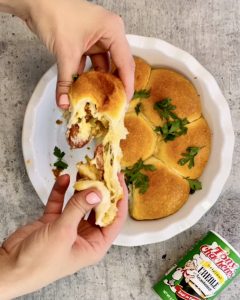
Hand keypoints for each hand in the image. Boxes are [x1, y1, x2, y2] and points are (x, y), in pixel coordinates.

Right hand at [0, 174, 127, 298]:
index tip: (119, 179)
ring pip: (79, 203)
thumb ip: (79, 209)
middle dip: (100, 189)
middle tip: (103, 170)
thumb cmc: (40, 262)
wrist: (10, 268)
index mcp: (94, 245)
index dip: (119, 199)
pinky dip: (61, 191)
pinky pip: (61, 202)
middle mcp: (84, 236)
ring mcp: (69, 227)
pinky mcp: (53, 221)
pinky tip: (64, 178)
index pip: (115, 219)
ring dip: (81, 188)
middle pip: (98, 208)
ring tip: (85, 170)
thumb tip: (97, 192)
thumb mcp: (63, 233)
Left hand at [21, 0, 134, 107]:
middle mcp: (109, 34)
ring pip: (102, 66)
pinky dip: (86, 76)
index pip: (125, 63)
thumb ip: (66, 81)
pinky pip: (90, 63)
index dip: (126, 85)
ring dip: (98, 82)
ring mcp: (97, 39)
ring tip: (98, 101)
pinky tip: (83, 89)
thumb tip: (65, 103)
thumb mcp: (65, 52)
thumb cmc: (54, 13)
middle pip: (116, 65)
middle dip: (113, 85)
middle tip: (112, 104)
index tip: (124, 103)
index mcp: (113, 31)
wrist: (35, 1)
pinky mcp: (86, 43)